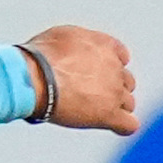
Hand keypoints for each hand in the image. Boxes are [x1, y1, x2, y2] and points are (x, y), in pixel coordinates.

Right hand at [20, 25, 136, 135]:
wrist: (34, 78)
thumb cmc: (40, 58)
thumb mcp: (61, 35)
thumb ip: (78, 44)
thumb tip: (71, 51)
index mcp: (105, 47)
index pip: (121, 57)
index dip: (110, 66)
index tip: (97, 73)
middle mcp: (114, 68)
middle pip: (125, 81)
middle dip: (112, 88)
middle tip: (89, 95)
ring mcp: (114, 92)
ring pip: (128, 103)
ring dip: (116, 107)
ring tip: (94, 112)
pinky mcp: (108, 114)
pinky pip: (128, 125)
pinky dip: (122, 126)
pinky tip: (113, 126)